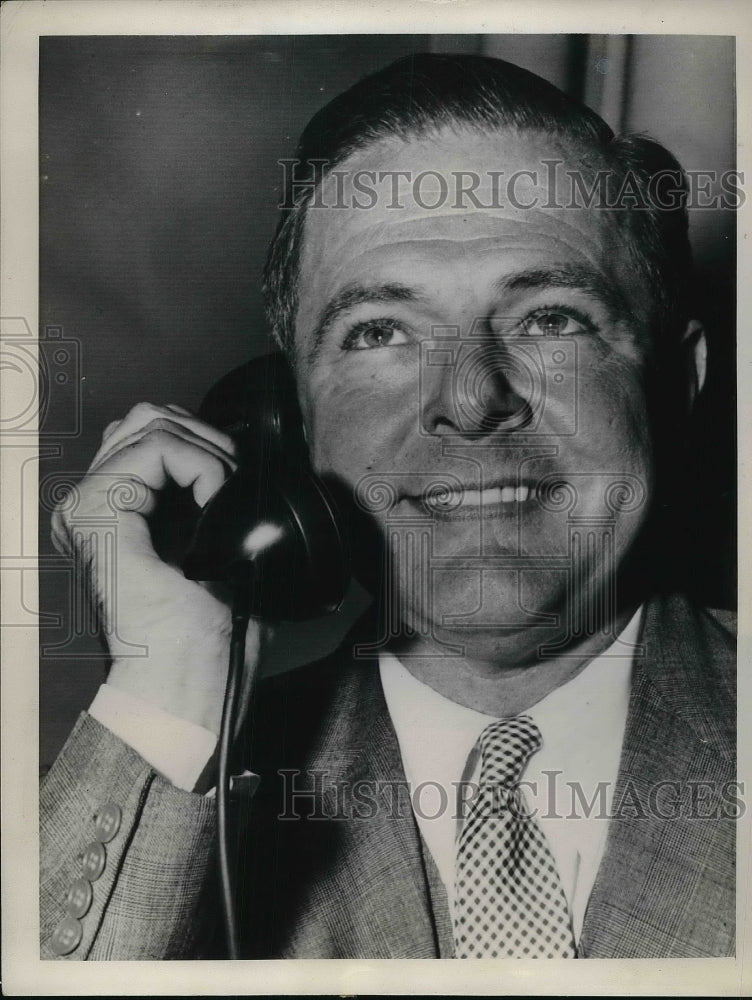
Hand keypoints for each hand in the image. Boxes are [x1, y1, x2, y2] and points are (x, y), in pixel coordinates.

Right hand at [51, 403, 260, 734]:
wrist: (186, 689)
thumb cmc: (206, 642)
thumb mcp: (220, 559)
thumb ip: (217, 510)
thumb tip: (249, 471)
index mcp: (116, 516)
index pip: (153, 433)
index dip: (206, 442)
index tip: (237, 485)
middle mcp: (93, 506)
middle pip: (148, 416)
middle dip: (207, 437)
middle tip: (235, 484)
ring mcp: (87, 506)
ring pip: (152, 422)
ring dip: (208, 449)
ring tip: (227, 494)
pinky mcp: (97, 513)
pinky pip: (157, 448)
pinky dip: (203, 464)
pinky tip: (218, 500)